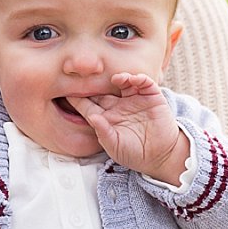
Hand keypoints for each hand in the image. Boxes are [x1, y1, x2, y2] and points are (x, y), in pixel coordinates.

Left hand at [67, 73, 188, 183]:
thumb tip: (92, 117)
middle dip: (95, 81)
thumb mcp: (115, 146)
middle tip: (87, 72)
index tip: (65, 90)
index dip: (78, 98)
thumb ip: (103, 132)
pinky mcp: (151, 97)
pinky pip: (144, 83)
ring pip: (123, 82)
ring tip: (116, 78)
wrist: (161, 156)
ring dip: (119, 77)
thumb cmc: (135, 154)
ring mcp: (135, 100)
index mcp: (106, 118)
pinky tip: (133, 80)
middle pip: (103, 89)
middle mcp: (118, 106)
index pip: (89, 105)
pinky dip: (138, 78)